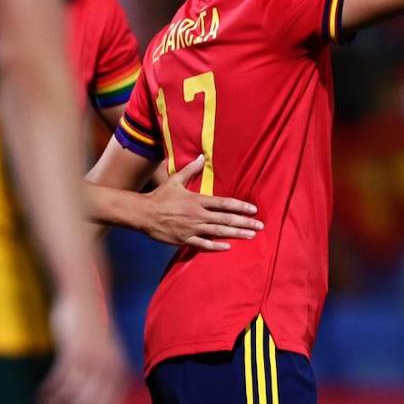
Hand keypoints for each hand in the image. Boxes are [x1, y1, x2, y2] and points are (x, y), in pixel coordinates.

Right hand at [37, 292, 127, 403]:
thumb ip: (103, 377)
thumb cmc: (92, 329)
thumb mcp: (105, 354)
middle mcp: (108, 368)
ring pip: (72, 399)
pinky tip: (40, 400)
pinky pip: (59, 383)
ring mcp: (91, 361)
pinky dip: (48, 396)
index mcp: (118, 371)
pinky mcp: (73, 352)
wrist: (86, 295)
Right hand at [141, 155, 262, 250]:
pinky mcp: (183, 240)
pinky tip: (228, 247)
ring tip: (250, 236)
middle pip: (225, 219)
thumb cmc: (160, 196)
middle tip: (260, 226)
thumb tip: (201, 156)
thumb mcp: (175, 180)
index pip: (223, 203)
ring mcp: (191, 229)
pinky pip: (202, 244)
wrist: (143, 214)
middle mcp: (197, 215)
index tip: (253, 210)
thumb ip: (190, 170)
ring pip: (218, 232)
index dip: (240, 206)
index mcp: (197, 200)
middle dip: (244, 223)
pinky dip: (215, 246)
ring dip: (236, 234)